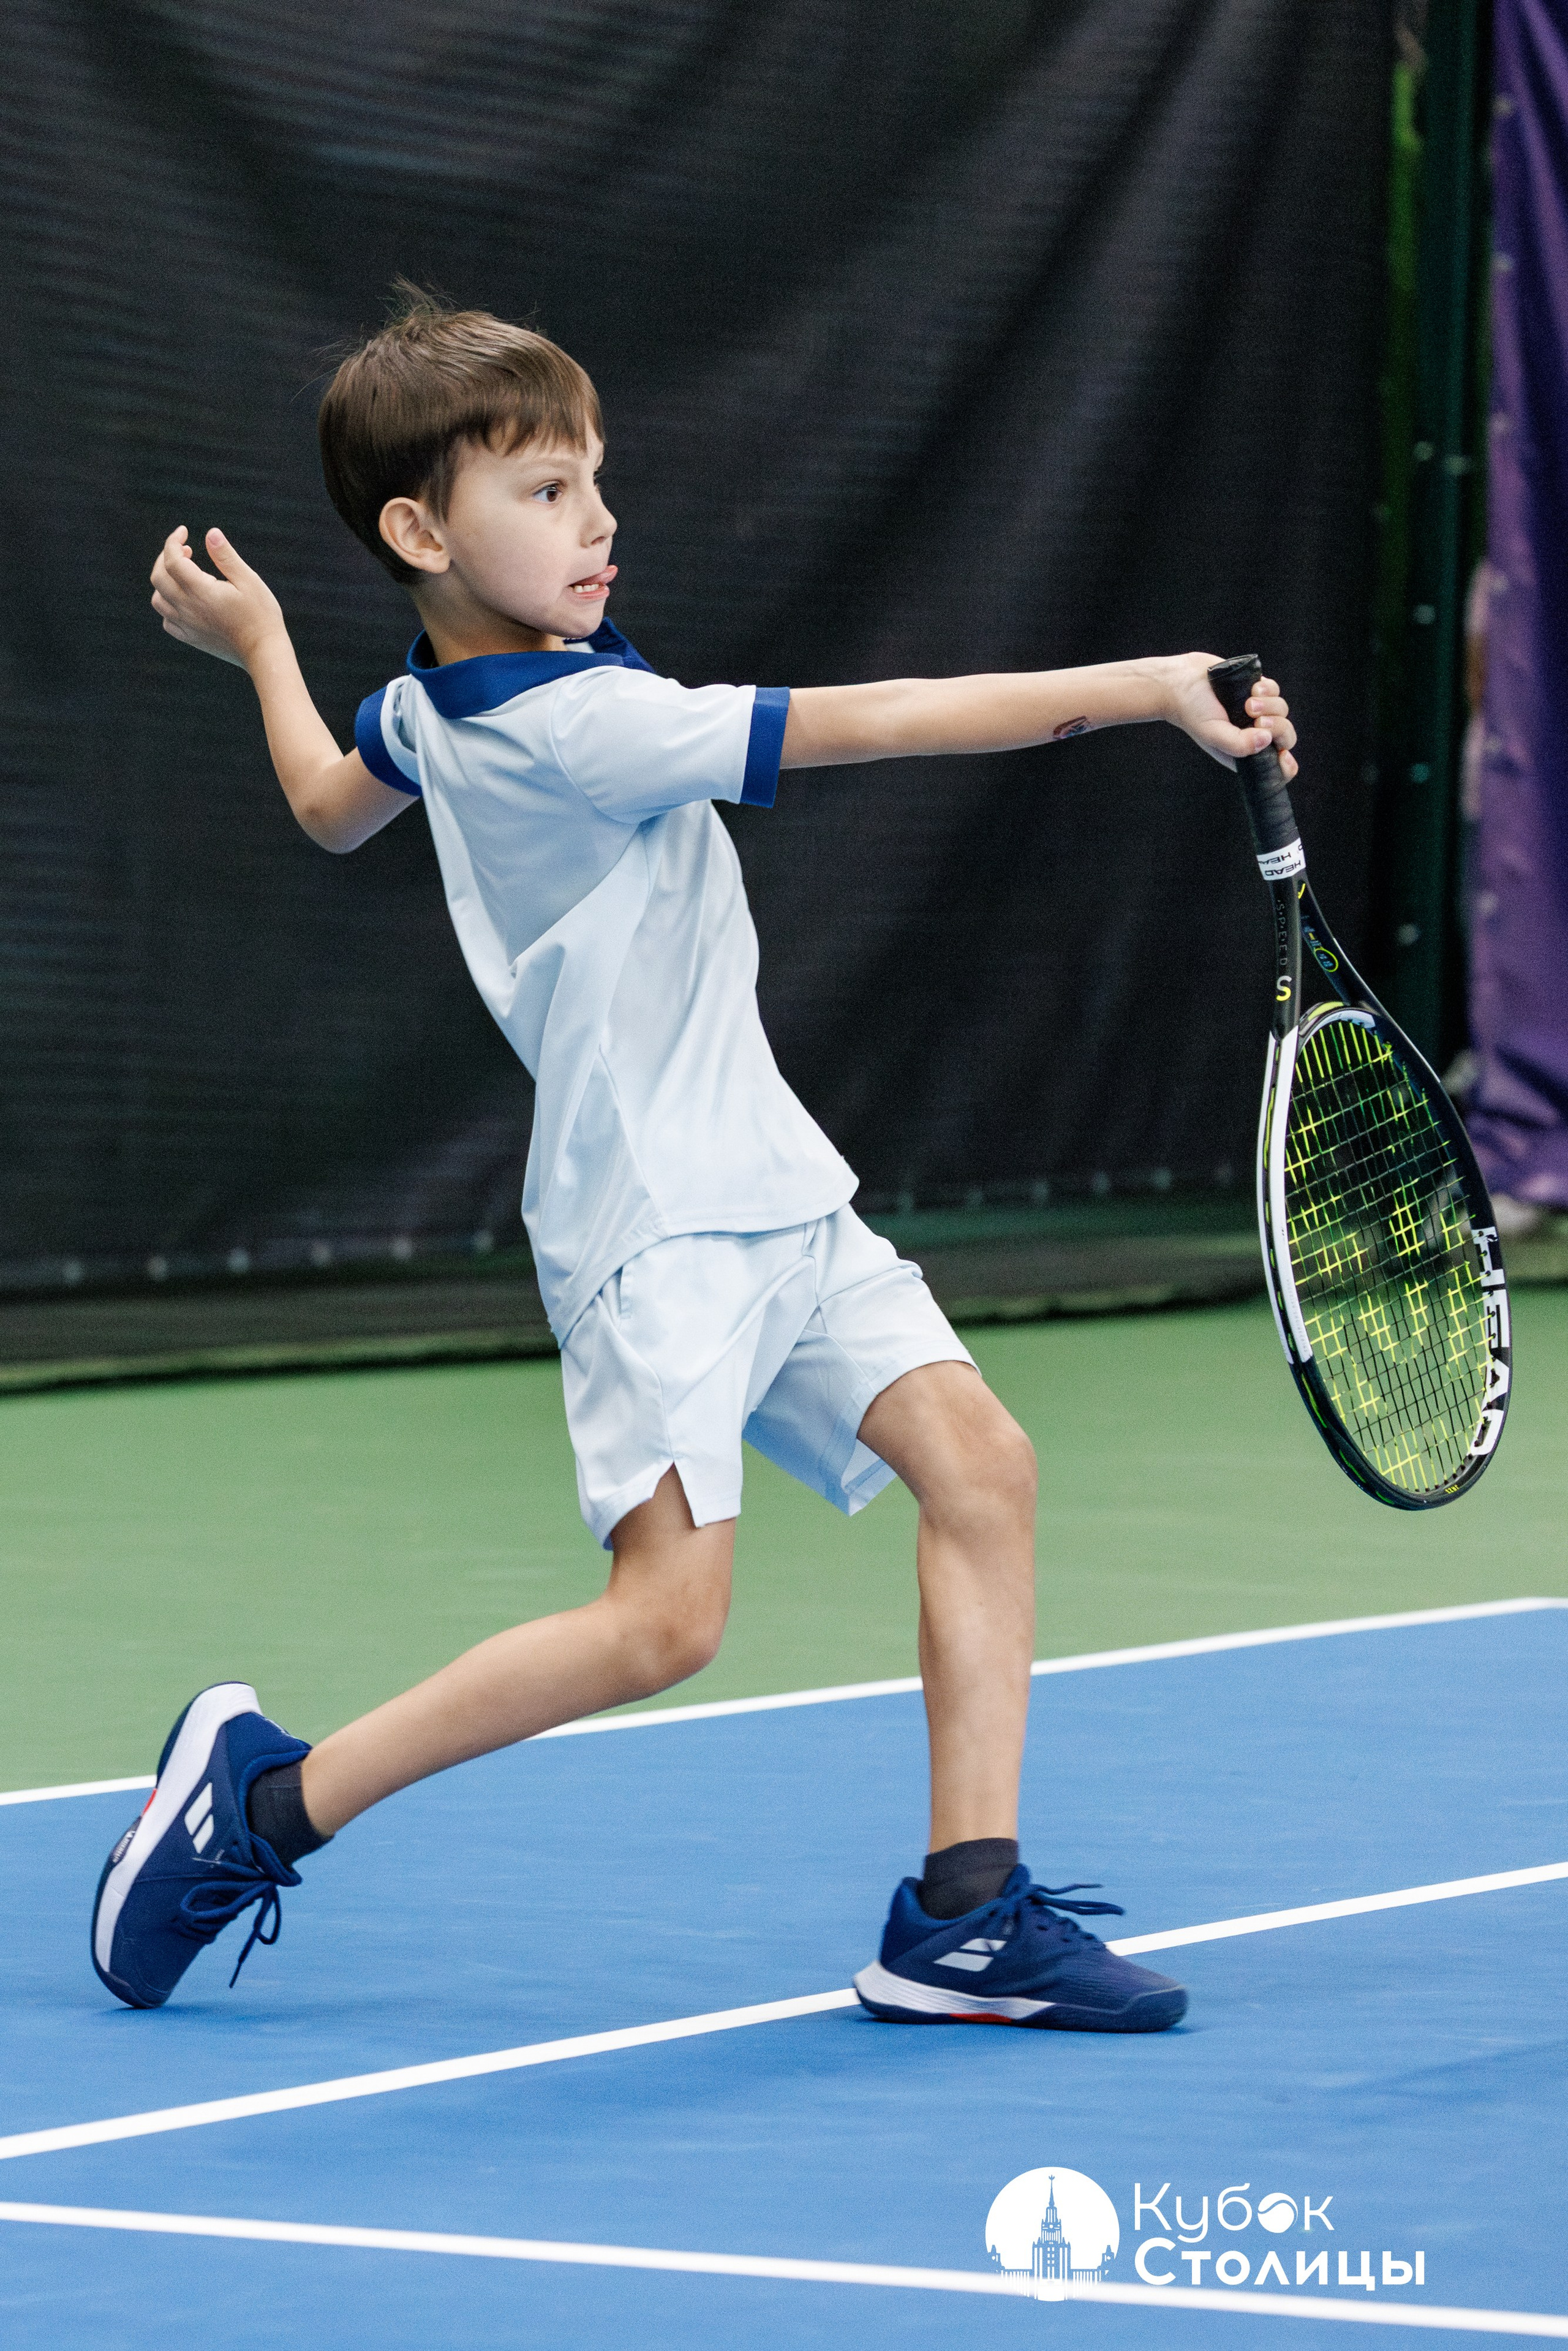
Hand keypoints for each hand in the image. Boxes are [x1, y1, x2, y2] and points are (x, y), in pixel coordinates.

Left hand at [150, 526, 286, 669]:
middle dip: (165, 557)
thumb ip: (225, 556)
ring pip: (158, 599)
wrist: (264, 652)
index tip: (184, 531)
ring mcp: (187, 626)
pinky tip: (184, 600)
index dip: (173, 541)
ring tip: (183, 574)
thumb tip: (211, 533)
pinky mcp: (191, 638)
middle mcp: (187, 609)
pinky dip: (169, 606)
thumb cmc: (261, 615)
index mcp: (200, 591)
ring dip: (164, 581)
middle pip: (158, 577)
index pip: (172, 560)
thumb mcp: (248, 580)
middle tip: (184, 549)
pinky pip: (167, 621)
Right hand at [1163, 652, 1298, 778]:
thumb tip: (1267, 739)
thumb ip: (1239, 744)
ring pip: (1282, 711)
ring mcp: (1257, 712)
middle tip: (1255, 719)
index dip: (1285, 765)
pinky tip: (1252, 688)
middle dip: (1277, 726)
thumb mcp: (1213, 734)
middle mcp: (1252, 734)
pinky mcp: (1256, 690)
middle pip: (1285, 736)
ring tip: (1248, 702)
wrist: (1181, 681)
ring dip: (1269, 704)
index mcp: (1244, 753)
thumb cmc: (1192, 711)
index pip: (1275, 766)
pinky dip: (1268, 689)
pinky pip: (1275, 691)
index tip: (1283, 755)